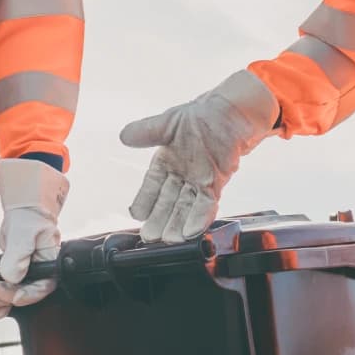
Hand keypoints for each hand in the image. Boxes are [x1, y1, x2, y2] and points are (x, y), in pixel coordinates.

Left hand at [0, 158, 68, 319]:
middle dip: (6, 299)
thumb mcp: (25, 232)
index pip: (42, 286)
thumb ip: (19, 254)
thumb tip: (12, 276)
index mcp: (50, 265)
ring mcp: (27, 275)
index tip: (15, 297)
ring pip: (14, 295)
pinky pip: (5, 289)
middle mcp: (40, 273)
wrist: (23, 212)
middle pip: (25, 294)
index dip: (28, 295)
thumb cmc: (31, 218)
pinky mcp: (14, 274)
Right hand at [120, 69, 278, 243]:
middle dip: (159, 220)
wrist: (230, 114)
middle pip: (167, 202)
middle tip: (151, 237)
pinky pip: (207, 204)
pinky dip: (200, 218)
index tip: (136, 215)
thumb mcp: (168, 123)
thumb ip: (147, 131)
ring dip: (178, 225)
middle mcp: (181, 176)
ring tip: (170, 241)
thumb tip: (123, 136)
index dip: (144, 200)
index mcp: (165, 162)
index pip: (151, 186)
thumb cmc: (200, 116)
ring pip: (186, 207)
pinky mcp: (217, 184)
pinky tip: (192, 231)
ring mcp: (199, 182)